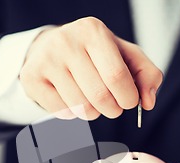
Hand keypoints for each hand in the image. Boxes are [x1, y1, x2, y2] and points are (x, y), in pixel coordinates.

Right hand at [19, 17, 162, 119]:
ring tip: (92, 101)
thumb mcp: (125, 57)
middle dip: (113, 110)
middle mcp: (67, 41)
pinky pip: (62, 112)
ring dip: (94, 113)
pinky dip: (73, 114)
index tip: (128, 101)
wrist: (53, 48)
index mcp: (94, 31)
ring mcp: (46, 59)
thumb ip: (147, 76)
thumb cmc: (96, 55)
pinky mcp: (31, 78)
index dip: (128, 98)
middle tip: (113, 106)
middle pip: (100, 96)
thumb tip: (148, 102)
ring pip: (81, 108)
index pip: (117, 76)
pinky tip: (72, 99)